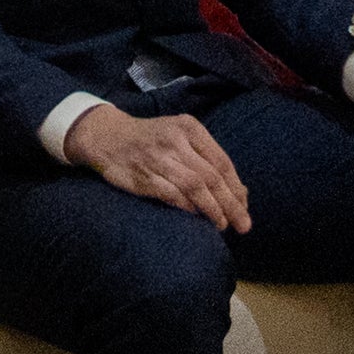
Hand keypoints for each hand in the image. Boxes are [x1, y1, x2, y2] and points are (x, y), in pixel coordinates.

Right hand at [66, 102, 253, 229]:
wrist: (108, 136)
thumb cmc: (152, 140)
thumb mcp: (180, 137)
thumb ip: (207, 159)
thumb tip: (240, 193)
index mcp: (190, 128)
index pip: (221, 162)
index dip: (236, 187)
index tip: (245, 207)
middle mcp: (176, 141)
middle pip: (212, 177)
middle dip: (231, 203)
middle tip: (243, 225)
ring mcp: (159, 158)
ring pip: (195, 186)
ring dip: (212, 209)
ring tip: (222, 225)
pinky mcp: (143, 176)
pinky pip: (172, 195)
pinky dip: (188, 208)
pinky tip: (197, 217)